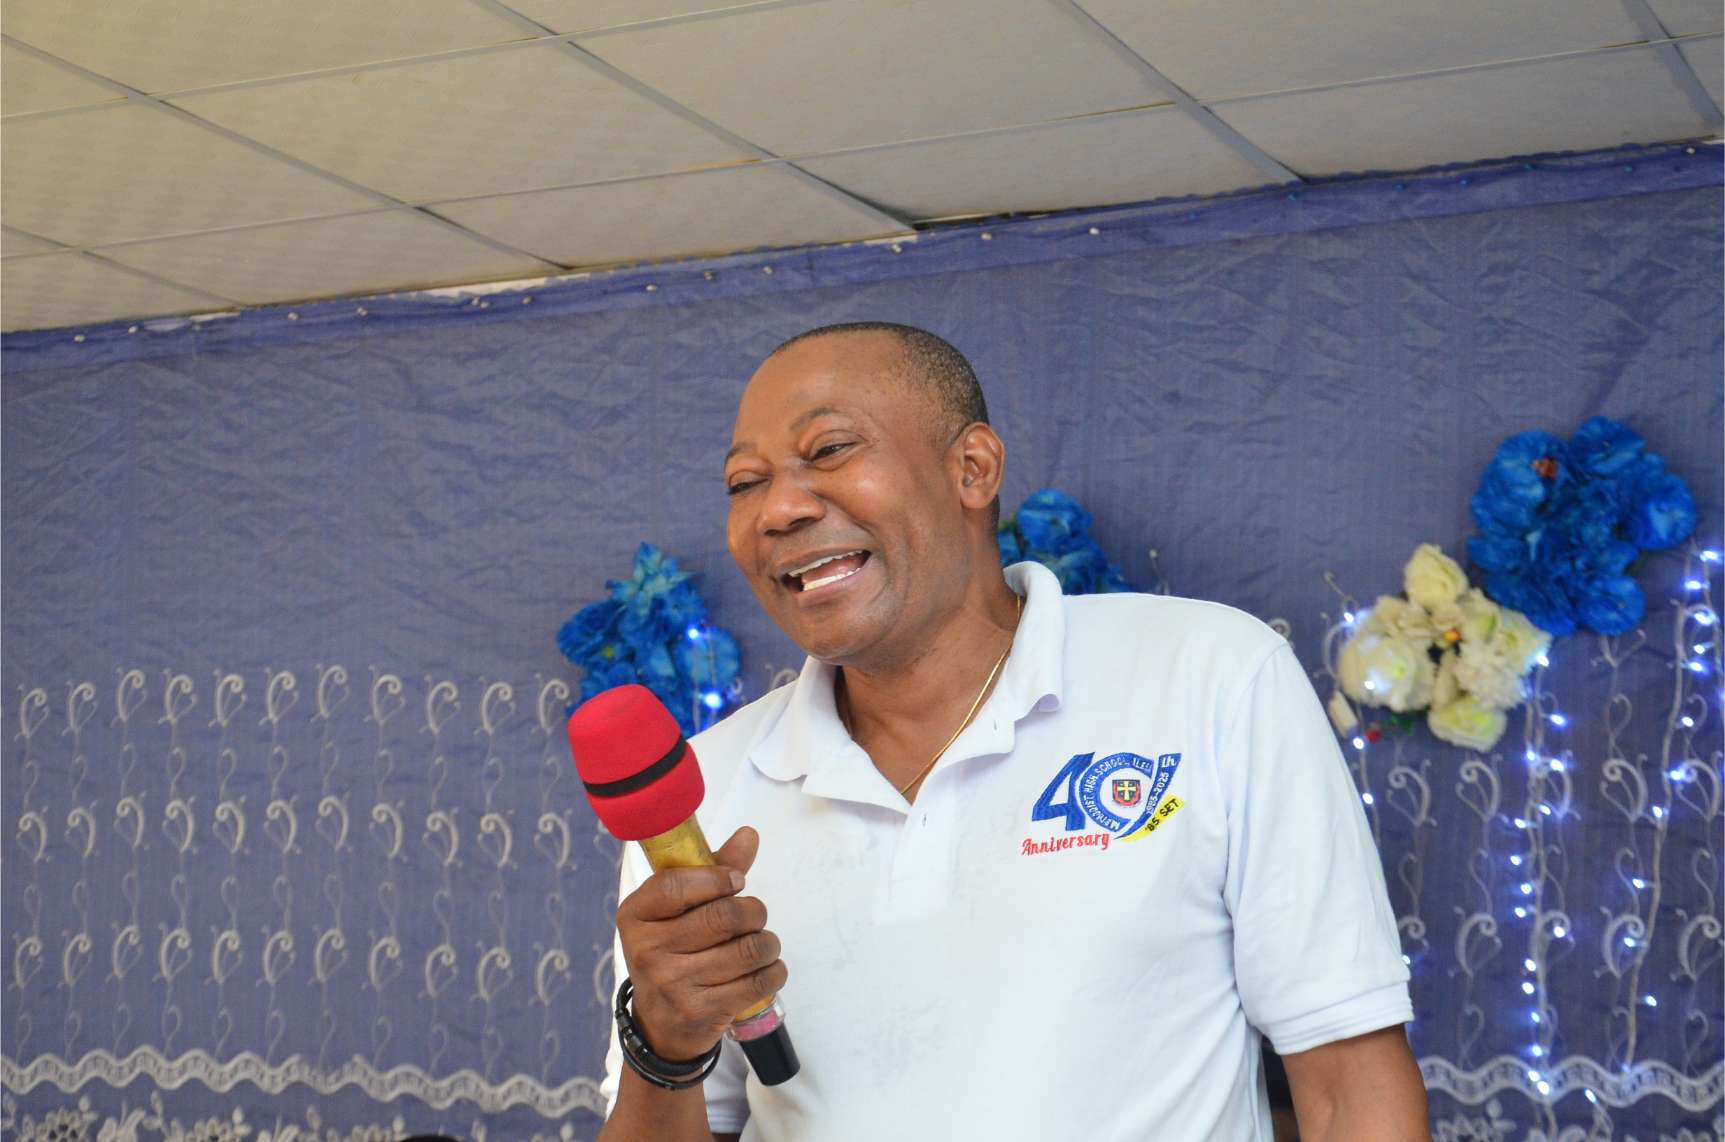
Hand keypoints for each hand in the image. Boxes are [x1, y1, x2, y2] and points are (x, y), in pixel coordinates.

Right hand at [616, 827, 787, 1061]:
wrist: (662, 1024)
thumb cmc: (674, 951)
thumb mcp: (679, 909)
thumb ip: (713, 869)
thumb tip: (750, 835)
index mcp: (635, 915)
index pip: (677, 884)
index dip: (717, 877)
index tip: (737, 881)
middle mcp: (647, 950)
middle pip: (724, 916)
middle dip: (754, 912)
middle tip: (753, 917)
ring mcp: (672, 985)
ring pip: (749, 949)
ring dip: (768, 943)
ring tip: (761, 945)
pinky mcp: (701, 1012)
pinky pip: (759, 981)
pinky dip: (774, 970)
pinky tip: (765, 968)